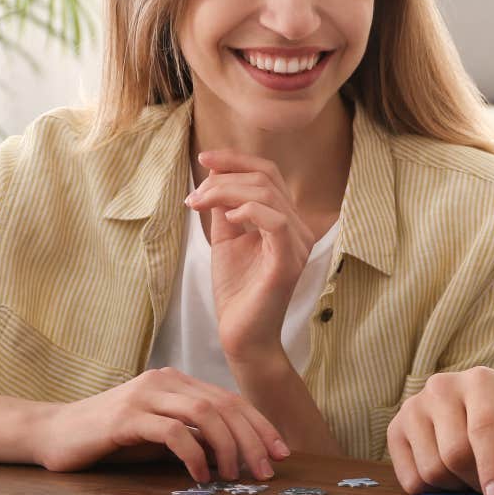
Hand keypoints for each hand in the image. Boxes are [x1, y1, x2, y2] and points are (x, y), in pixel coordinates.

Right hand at [31, 367, 289, 482]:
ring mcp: (144, 396)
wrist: (54, 434)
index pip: (230, 400)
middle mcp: (164, 381)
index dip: (259, 426)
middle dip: (252, 439)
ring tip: (235, 476)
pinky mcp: (125, 418)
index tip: (280, 453)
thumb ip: (193, 438)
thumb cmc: (110, 439)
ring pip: (204, 414)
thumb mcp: (159, 436)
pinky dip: (194, 454)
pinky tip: (200, 476)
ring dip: (228, 447)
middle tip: (265, 471)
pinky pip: (172, 432)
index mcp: (176, 382)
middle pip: (224, 405)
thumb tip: (236, 458)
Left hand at [187, 148, 316, 361]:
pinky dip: (248, 211)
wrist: (241, 335)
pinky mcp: (288, 261)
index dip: (237, 160)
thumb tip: (215, 177)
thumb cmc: (236, 291)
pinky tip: (229, 218)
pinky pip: (274, 221)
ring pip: (266, 194)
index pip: (268, 173)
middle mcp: (298, 228)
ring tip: (199, 205)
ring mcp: (297, 244)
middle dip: (224, 177)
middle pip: (266, 178)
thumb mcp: (227, 239)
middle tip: (195, 196)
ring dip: (225, 192)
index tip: (204, 159)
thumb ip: (226, 208)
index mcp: (286, 220)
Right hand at [386, 367, 493, 494]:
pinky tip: (447, 474)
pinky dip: (432, 490)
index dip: (491, 468)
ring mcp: (412, 407)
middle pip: (454, 454)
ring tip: (468, 474)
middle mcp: (441, 387)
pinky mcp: (394, 430)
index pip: (483, 428)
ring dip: (455, 486)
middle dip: (476, 480)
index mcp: (481, 382)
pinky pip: (410, 479)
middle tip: (491, 485)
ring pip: (431, 469)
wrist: (475, 416)